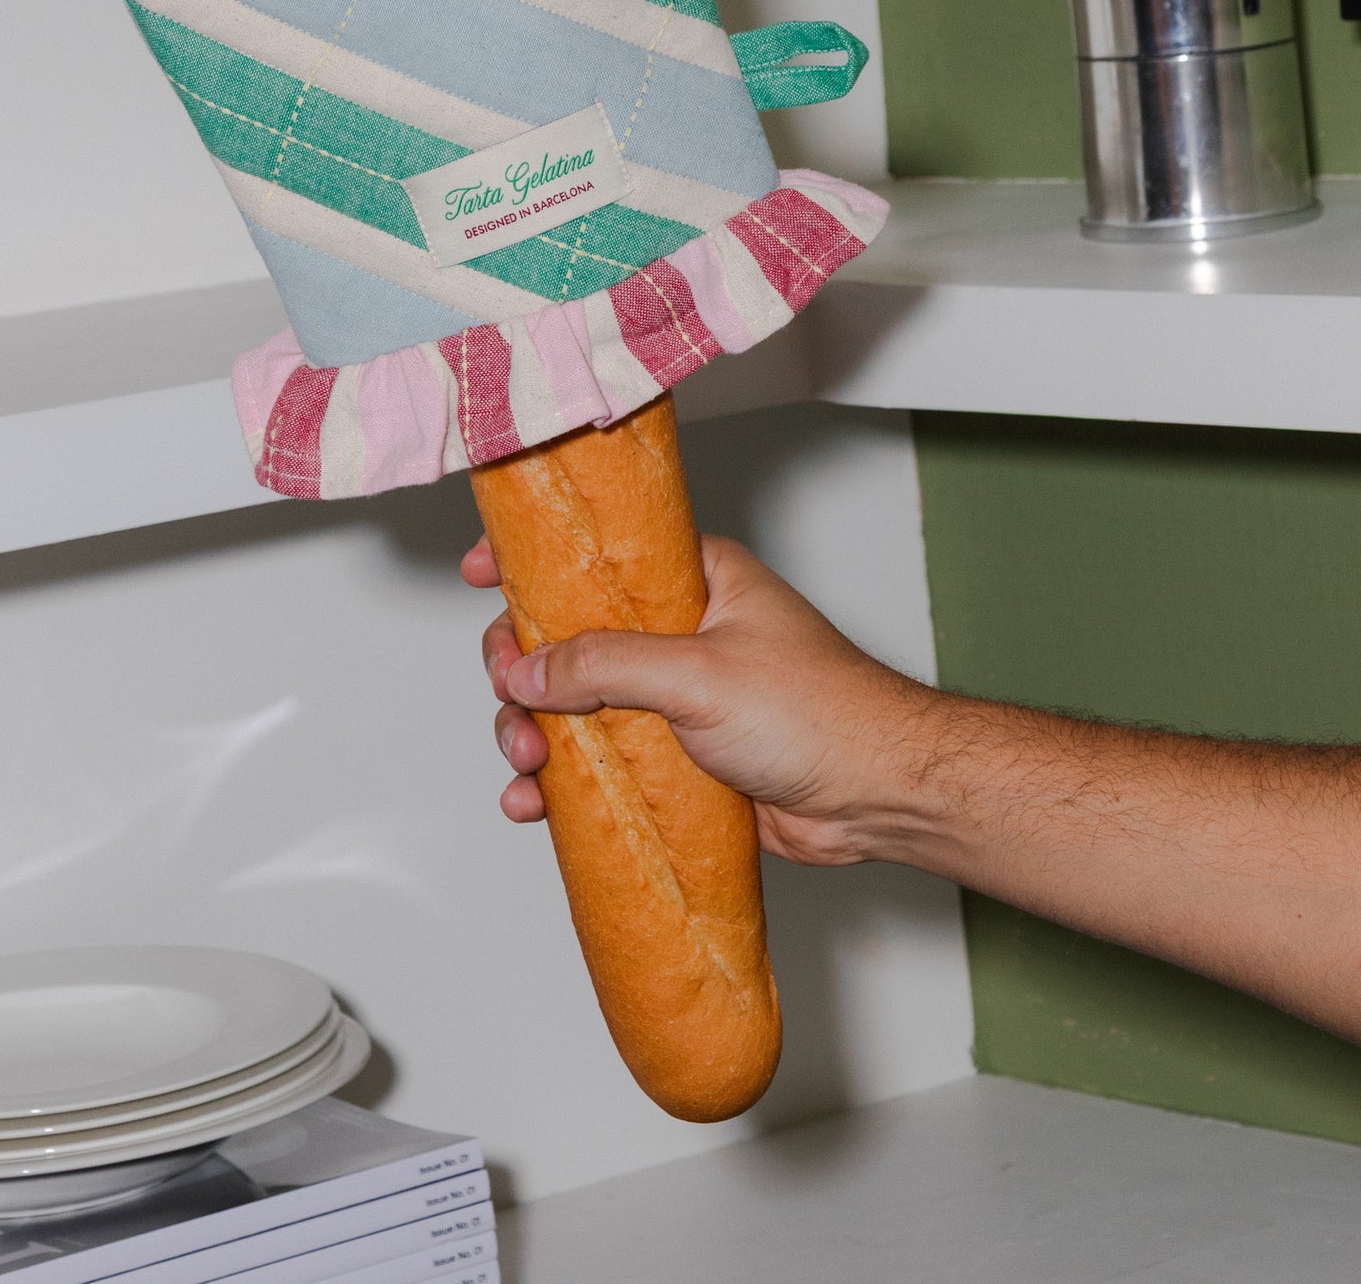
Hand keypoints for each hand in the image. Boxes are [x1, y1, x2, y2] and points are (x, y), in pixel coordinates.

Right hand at [462, 532, 943, 864]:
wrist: (877, 797)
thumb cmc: (820, 712)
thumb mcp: (700, 673)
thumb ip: (607, 664)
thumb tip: (527, 669)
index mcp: (693, 581)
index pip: (598, 555)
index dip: (535, 561)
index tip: (483, 573)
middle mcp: (678, 633)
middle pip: (568, 639)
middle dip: (524, 674)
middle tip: (511, 702)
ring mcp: (674, 699)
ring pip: (573, 708)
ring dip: (534, 735)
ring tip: (529, 768)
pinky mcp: (675, 760)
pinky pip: (598, 765)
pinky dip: (560, 783)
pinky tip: (537, 804)